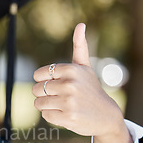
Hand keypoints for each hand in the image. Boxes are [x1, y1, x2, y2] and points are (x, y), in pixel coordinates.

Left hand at [32, 23, 131, 142]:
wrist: (106, 115)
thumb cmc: (91, 89)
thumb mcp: (85, 67)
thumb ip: (80, 47)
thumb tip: (80, 24)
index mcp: (71, 70)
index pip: (38, 75)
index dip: (44, 81)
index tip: (57, 84)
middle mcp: (70, 84)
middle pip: (36, 89)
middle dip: (43, 94)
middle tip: (60, 97)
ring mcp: (69, 102)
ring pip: (38, 103)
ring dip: (46, 106)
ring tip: (62, 105)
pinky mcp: (68, 117)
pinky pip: (45, 116)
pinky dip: (52, 116)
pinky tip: (65, 114)